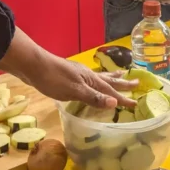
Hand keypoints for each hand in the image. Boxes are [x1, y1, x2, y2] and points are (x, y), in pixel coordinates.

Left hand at [0, 28, 135, 109]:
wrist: (33, 65)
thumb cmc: (53, 79)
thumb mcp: (74, 91)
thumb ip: (93, 97)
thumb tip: (115, 103)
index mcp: (91, 80)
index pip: (111, 91)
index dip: (122, 99)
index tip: (135, 103)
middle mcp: (87, 75)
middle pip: (109, 80)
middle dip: (122, 83)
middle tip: (136, 82)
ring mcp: (78, 74)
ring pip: (99, 77)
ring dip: (111, 79)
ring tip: (120, 76)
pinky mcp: (69, 76)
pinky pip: (90, 80)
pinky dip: (97, 82)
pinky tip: (91, 82)